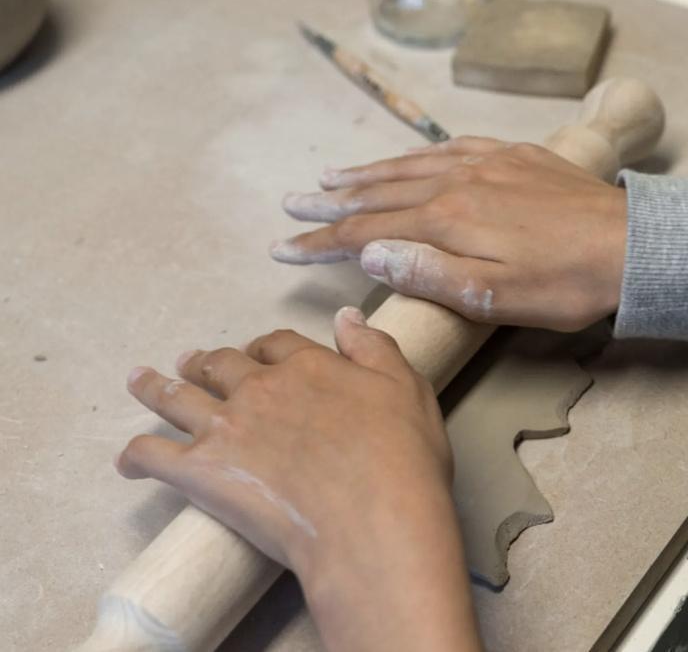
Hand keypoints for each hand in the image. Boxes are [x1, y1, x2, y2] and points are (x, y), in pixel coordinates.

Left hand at [117, 308, 480, 651]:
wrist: (372, 522)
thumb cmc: (402, 461)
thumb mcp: (407, 390)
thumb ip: (374, 349)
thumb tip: (347, 316)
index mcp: (309, 366)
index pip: (275, 344)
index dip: (264, 346)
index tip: (258, 352)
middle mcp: (260, 388)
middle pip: (220, 364)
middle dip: (205, 362)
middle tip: (191, 362)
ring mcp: (225, 428)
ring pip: (175, 397)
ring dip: (154, 387)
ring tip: (140, 381)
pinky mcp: (200, 473)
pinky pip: (152, 455)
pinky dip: (136, 455)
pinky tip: (128, 460)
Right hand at [270, 137, 627, 330]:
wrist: (634, 244)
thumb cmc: (567, 282)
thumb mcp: (495, 296)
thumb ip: (429, 273)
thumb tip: (369, 250)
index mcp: (448, 220)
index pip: (366, 231)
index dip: (322, 240)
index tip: (283, 246)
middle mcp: (459, 182)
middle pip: (380, 192)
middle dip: (331, 201)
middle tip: (291, 202)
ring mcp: (488, 163)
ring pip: (411, 164)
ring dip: (368, 171)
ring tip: (332, 173)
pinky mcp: (516, 155)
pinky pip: (452, 147)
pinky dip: (418, 153)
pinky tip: (411, 156)